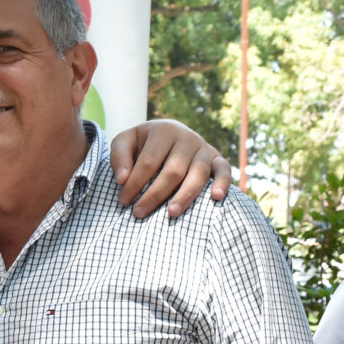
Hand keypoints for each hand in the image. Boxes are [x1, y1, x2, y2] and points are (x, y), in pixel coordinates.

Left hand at [111, 119, 232, 218]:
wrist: (167, 135)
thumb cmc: (143, 144)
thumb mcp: (125, 142)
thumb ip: (119, 157)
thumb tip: (122, 180)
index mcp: (163, 130)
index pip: (149, 161)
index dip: (135, 183)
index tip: (123, 201)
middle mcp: (187, 137)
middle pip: (173, 171)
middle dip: (155, 194)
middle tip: (139, 213)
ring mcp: (204, 148)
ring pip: (198, 173)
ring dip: (185, 195)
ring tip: (171, 213)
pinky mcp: (217, 158)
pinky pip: (224, 170)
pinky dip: (223, 182)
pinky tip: (216, 197)